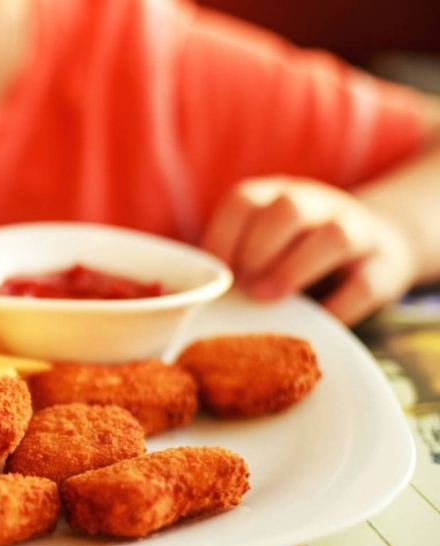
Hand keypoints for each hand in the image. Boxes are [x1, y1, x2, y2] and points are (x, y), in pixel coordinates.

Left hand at [199, 176, 416, 325]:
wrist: (378, 244)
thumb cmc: (297, 250)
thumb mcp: (266, 239)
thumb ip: (235, 257)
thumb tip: (190, 295)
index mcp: (278, 195)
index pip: (244, 200)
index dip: (222, 236)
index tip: (214, 273)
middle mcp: (318, 204)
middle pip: (288, 209)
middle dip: (259, 249)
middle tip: (243, 287)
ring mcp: (357, 230)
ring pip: (334, 237)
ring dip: (295, 269)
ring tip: (268, 297)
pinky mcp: (386, 265)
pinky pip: (366, 283)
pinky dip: (339, 305)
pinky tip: (315, 319)